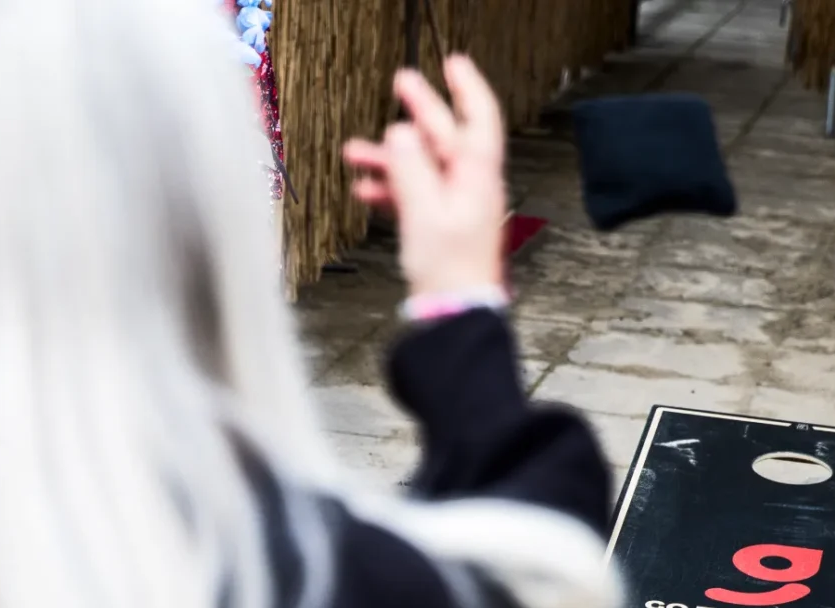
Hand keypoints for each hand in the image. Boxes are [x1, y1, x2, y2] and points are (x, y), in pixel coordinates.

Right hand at [343, 55, 506, 298]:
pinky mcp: (441, 227)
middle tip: (402, 84)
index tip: (452, 64)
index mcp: (476, 178)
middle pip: (445, 139)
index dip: (467, 88)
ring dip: (392, 158)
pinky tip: (367, 189)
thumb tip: (401, 134)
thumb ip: (411, 170)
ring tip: (356, 150)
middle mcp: (471, 189)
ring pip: (424, 168)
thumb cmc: (449, 272)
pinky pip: (416, 196)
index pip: (478, 120)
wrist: (453, 315)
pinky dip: (392, 189)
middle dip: (421, 112)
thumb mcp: (426, 215)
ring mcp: (456, 208)